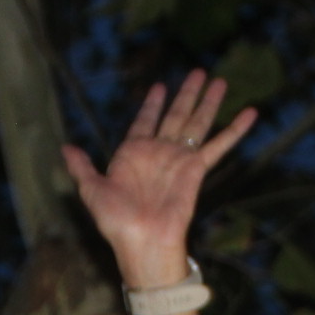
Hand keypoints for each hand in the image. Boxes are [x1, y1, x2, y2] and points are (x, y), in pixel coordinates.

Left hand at [62, 70, 256, 289]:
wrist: (142, 242)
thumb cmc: (116, 222)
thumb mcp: (91, 190)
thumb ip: (82, 166)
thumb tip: (65, 148)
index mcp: (133, 154)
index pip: (145, 121)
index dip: (152, 104)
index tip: (160, 86)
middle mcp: (159, 153)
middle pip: (176, 114)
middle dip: (187, 93)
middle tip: (199, 72)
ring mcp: (179, 159)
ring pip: (197, 123)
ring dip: (209, 102)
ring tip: (220, 80)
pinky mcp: (197, 169)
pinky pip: (219, 145)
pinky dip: (234, 129)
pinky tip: (249, 113)